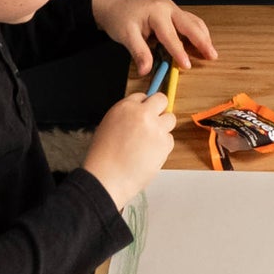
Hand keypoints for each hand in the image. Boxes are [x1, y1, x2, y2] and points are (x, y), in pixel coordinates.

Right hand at [82, 92, 175, 208]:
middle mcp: (142, 114)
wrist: (107, 177)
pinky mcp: (165, 143)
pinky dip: (163, 146)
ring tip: (150, 142)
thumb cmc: (103, 157)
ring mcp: (156, 128)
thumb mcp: (108, 126)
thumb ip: (125, 117)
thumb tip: (139, 115)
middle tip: (154, 122)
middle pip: (161, 99)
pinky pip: (170, 139)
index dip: (144, 106)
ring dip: (163, 127)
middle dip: (159, 109)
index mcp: (124, 107)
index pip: (142, 96)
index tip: (145, 114)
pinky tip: (149, 154)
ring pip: (170, 119)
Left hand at [90, 0, 217, 78]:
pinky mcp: (172, 13)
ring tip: (210, 52)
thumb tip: (146, 70)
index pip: (171, 36)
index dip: (179, 52)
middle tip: (212, 55)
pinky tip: (200, 43)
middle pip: (191, 25)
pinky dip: (197, 33)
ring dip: (203, 36)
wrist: (112, 5)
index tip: (186, 65)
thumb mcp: (126, 35)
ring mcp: (172, 9)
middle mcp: (168, 8)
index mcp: (157, 12)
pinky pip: (189, 22)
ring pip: (193, 22)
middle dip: (203, 41)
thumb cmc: (119, 17)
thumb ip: (139, 53)